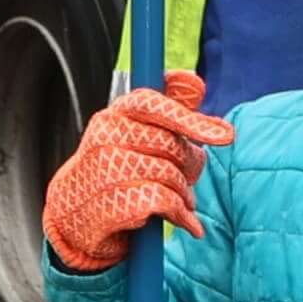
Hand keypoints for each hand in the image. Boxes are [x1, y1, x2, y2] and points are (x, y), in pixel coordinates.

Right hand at [40, 75, 231, 270]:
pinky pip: (163, 201)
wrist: (77, 219)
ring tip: (180, 201)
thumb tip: (195, 80)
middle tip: (188, 178)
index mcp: (112, 117)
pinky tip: (184, 221)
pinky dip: (182, 214)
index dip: (189, 118)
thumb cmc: (118, 173)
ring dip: (185, 193)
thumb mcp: (140, 137)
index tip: (225, 135)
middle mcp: (102, 138)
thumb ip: (169, 108)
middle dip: (189, 164)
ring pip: (169, 174)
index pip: (151, 104)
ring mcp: (101, 171)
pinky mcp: (108, 204)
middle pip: (169, 143)